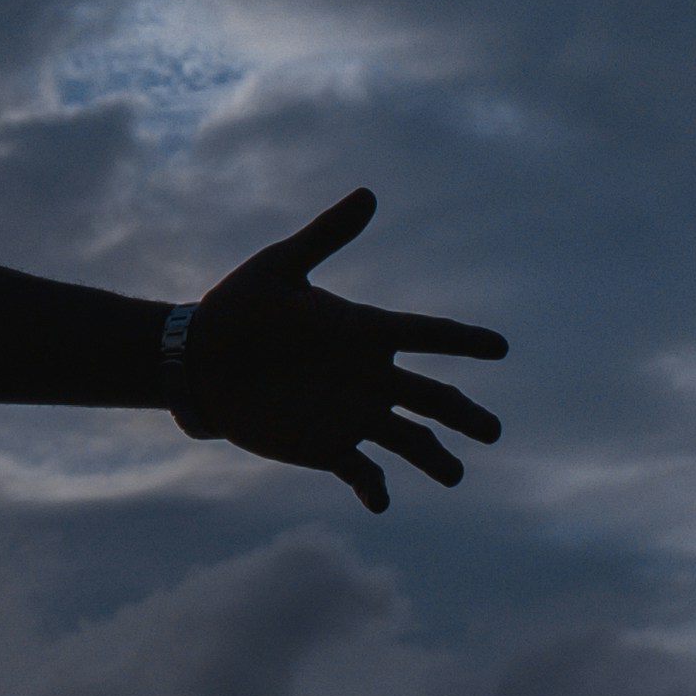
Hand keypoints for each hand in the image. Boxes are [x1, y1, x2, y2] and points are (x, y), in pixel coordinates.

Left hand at [177, 188, 507, 511]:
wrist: (195, 360)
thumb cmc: (236, 309)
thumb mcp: (279, 268)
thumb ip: (326, 237)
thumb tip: (368, 194)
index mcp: (364, 333)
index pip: (426, 335)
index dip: (462, 341)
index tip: (500, 347)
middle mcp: (370, 377)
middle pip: (432, 398)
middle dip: (464, 414)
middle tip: (492, 430)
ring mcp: (353, 414)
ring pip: (411, 441)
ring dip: (435, 459)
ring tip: (455, 474)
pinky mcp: (326, 447)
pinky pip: (363, 473)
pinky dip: (375, 489)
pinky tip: (380, 501)